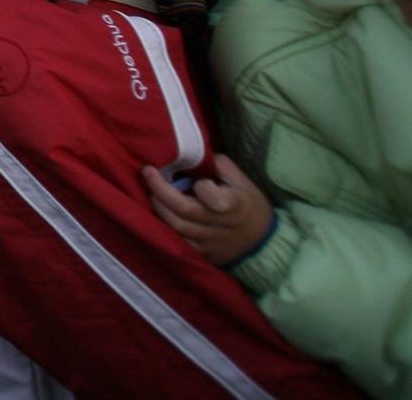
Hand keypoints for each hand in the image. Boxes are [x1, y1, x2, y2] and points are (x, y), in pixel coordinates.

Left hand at [140, 155, 274, 265]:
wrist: (262, 242)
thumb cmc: (249, 204)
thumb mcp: (242, 181)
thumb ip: (219, 166)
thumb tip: (192, 155)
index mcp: (235, 206)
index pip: (214, 199)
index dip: (202, 187)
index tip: (198, 179)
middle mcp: (222, 228)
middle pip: (184, 212)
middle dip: (160, 190)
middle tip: (148, 173)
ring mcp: (211, 244)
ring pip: (176, 228)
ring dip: (158, 208)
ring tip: (151, 191)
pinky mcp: (202, 255)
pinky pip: (176, 242)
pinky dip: (163, 226)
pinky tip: (159, 211)